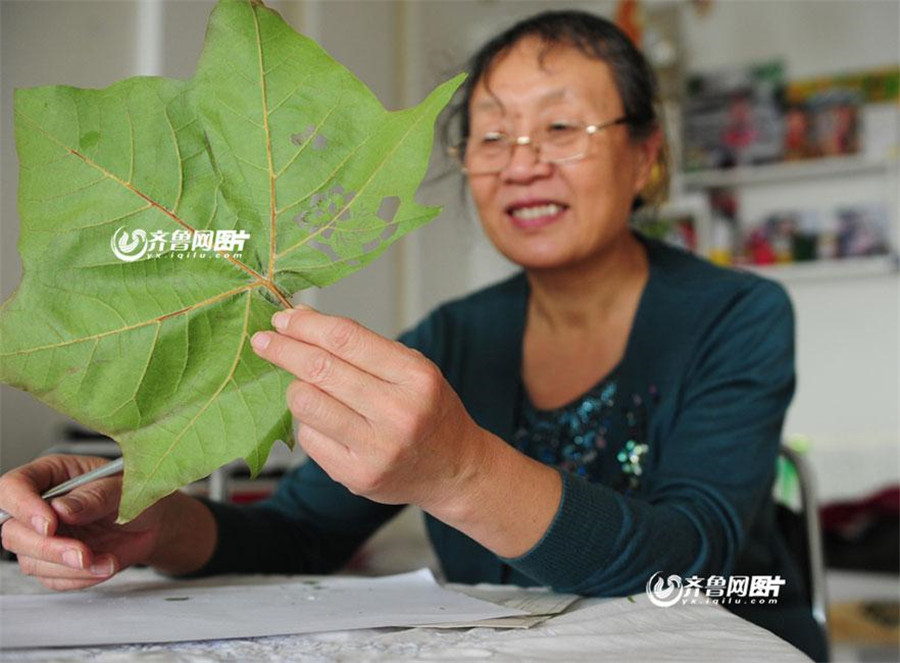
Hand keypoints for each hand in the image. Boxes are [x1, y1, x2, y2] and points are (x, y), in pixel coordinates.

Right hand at [0, 455, 171, 590]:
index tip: (50, 524)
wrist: (152, 520)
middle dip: (48, 548)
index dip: (23, 507)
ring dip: (68, 568)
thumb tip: (61, 509)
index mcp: (51, 474)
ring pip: (30, 560)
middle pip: (13, 531)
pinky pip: (53, 579)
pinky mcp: (54, 562)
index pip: (13, 487)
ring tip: (105, 560)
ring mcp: (45, 537)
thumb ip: (94, 496)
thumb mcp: (122, 487)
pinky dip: (80, 578)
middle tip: (82, 554)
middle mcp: (40, 506)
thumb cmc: (135, 493)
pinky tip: (104, 565)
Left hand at [250, 307, 493, 513]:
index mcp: (416, 377)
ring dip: (296, 387)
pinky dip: (310, 423)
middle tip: (264, 340)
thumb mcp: (413, 369)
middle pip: (321, 369)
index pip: (346, 338)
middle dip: (284, 349)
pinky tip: (327, 421)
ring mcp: (377, 448)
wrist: (454, 469)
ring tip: (304, 385)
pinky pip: (309, 438)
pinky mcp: (357, 476)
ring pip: (306, 403)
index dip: (306, 324)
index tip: (283, 317)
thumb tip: (302, 319)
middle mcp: (399, 413)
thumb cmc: (429, 411)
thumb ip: (362, 346)